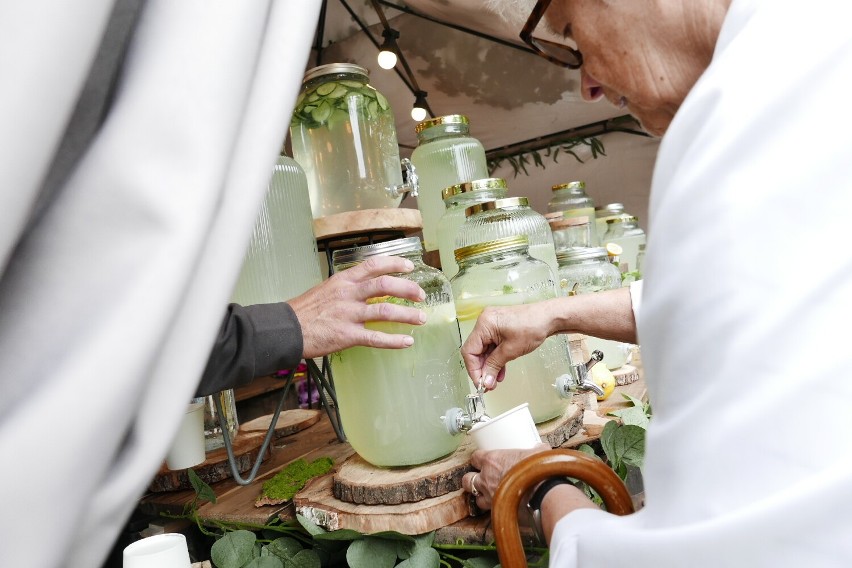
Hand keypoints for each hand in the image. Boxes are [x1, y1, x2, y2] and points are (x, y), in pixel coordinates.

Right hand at [287, 256, 425, 358]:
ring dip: (407, 315)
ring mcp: (349, 315)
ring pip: (385, 311)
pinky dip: (395, 340)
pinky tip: (407, 341)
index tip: (410, 268)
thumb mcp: (325, 289)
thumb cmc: (304, 310)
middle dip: (408, 289)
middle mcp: (348, 294)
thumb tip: (366, 287)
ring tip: (421, 318)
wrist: (286, 329)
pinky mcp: (347, 335)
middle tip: (421, 295)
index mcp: (343, 281)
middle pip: (385, 285)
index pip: (374, 265)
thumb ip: (347, 287)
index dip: (395, 264)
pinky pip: (376, 337)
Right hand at [461, 301, 555, 389]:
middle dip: (482, 369)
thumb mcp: (511, 350)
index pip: (469, 350)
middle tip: (488, 384)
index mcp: (484, 324)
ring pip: (485, 350)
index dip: (473, 369)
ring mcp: (492, 325)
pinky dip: (495, 358)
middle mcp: (485, 322)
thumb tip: (485, 380)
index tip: (480, 382)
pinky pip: (492, 346)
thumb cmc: (533, 326)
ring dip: (489, 365)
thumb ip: (494, 366)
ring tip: (495, 380)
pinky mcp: (499, 328)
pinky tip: (500, 370)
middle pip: (476, 350)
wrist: (549, 318)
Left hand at [461, 444, 550, 510]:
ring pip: (475, 498)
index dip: (478, 459)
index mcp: (492, 460)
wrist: (543, 492)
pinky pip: (489, 511)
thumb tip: (541, 448)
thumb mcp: (537, 453)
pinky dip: (493, 509)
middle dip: (472, 479)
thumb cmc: (537, 470)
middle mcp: (486, 478)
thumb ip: (535, 450)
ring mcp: (489, 496)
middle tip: (481, 479)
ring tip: (489, 495)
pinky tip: (501, 507)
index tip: (483, 460)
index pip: (475, 458)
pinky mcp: (497, 511)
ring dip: (480, 496)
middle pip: (468, 479)